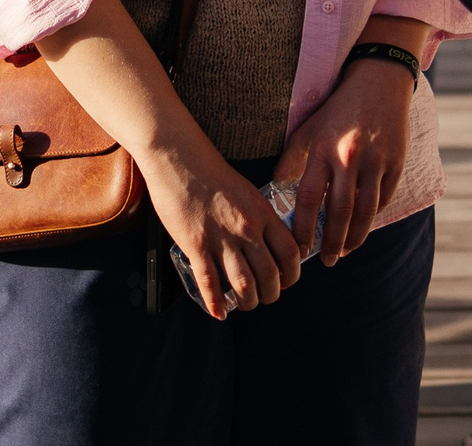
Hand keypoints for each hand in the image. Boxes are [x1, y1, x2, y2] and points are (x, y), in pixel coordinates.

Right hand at [143, 140, 302, 319]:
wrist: (179, 158)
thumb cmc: (212, 171)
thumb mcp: (247, 191)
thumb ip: (259, 216)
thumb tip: (266, 242)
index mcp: (262, 213)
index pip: (290, 252)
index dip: (292, 273)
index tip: (287, 280)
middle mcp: (246, 228)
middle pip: (269, 274)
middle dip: (272, 293)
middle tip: (268, 296)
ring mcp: (221, 239)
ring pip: (244, 284)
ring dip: (249, 301)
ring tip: (248, 304)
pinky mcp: (196, 246)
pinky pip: (209, 283)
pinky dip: (216, 303)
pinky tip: (220, 312)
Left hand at [276, 53, 417, 265]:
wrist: (380, 81)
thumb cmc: (339, 108)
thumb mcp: (310, 127)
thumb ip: (292, 157)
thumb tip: (277, 186)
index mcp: (323, 149)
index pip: (310, 199)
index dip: (304, 228)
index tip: (300, 248)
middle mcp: (349, 157)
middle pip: (339, 212)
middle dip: (332, 242)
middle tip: (327, 261)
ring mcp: (375, 161)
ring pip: (365, 211)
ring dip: (355, 237)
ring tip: (346, 251)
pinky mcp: (395, 162)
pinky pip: (383, 198)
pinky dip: (373, 217)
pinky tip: (364, 228)